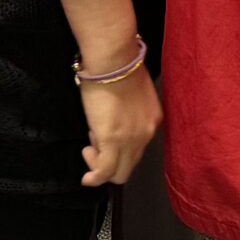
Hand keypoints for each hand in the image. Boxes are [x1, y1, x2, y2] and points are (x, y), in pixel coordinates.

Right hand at [78, 63, 161, 187]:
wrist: (112, 62)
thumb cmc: (117, 70)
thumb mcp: (131, 94)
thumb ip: (127, 111)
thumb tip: (111, 121)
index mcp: (152, 119)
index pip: (138, 147)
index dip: (119, 146)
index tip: (102, 134)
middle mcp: (146, 134)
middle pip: (131, 164)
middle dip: (111, 159)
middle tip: (94, 145)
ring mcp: (131, 140)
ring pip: (119, 173)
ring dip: (101, 167)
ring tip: (89, 150)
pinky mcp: (113, 143)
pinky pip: (104, 171)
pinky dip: (95, 177)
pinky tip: (87, 176)